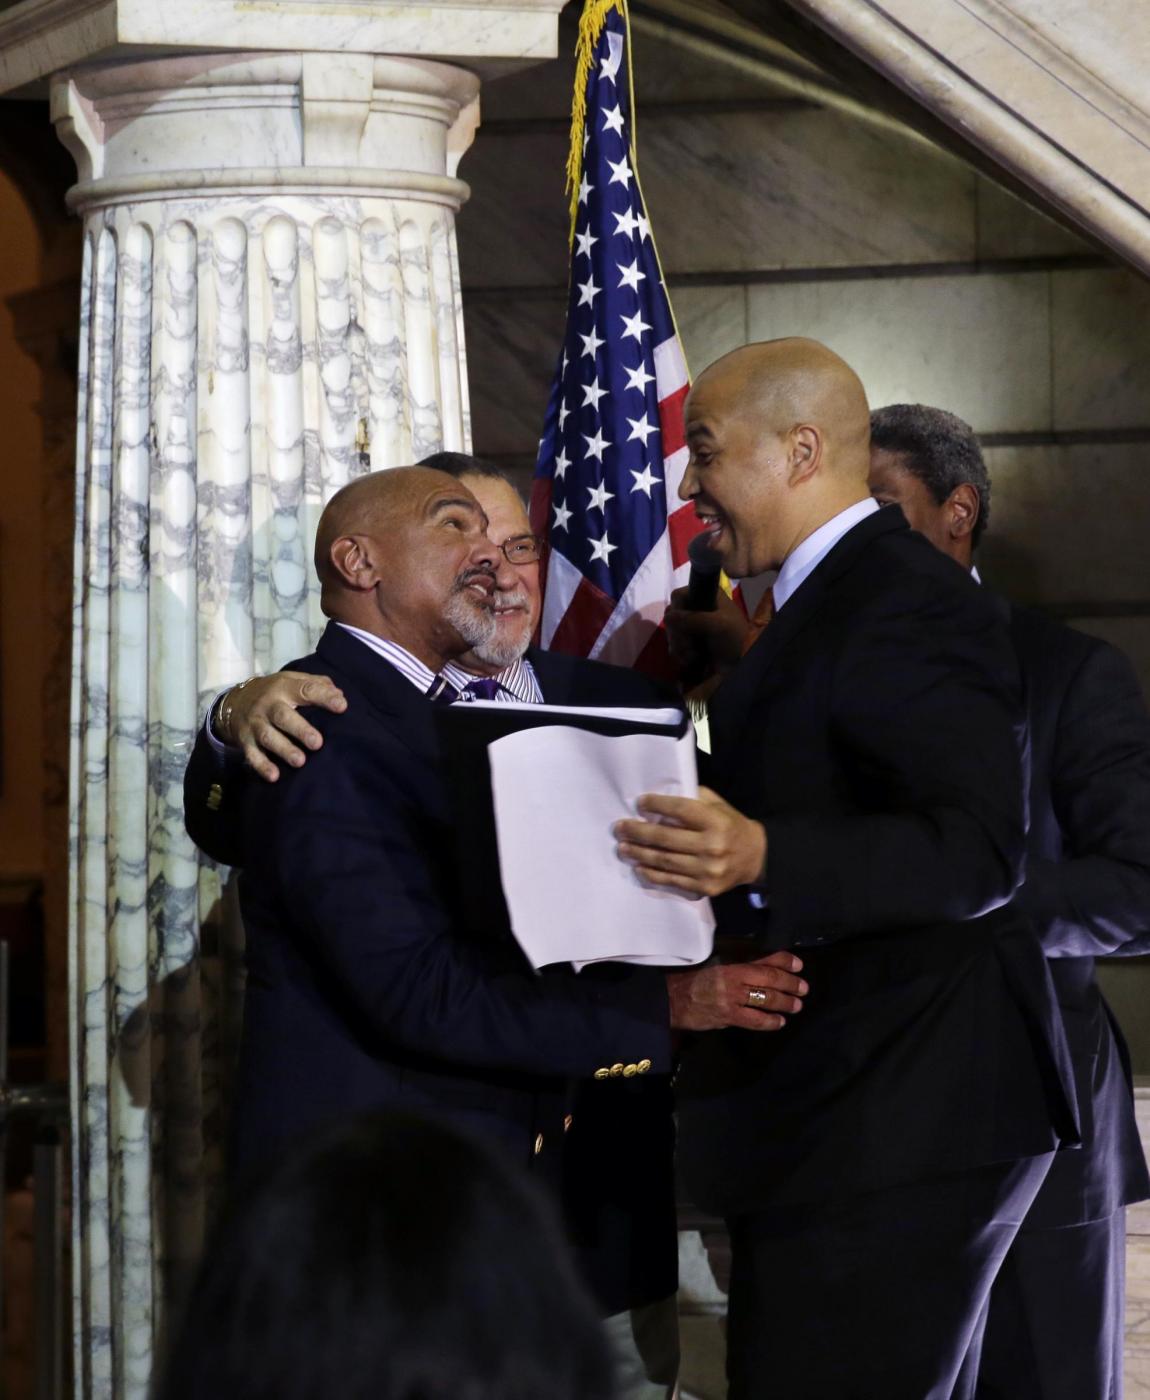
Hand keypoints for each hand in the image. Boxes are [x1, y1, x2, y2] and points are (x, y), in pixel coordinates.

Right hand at [216, 672, 346, 781]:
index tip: (342, 706)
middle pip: (283, 716)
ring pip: (268, 737)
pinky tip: (274, 776)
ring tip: (300, 762)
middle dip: (300, 730)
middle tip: (318, 743)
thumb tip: (340, 695)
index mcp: (283, 687)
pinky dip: (262, 766)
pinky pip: (252, 754)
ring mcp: (255, 723)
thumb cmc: (276, 693)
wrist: (235, 701)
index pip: (305, 689)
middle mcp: (267, 705)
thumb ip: (317, 685)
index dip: (324, 697)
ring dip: (284, 750)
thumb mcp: (293, 681)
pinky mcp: (245, 740)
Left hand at [615, 787, 766, 896]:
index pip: (680, 810)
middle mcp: (712, 846)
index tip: (639, 802)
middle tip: (619, 828)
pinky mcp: (704, 888)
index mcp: (715, 821)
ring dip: (639, 854)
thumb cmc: (730, 825)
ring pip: (665, 861)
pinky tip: (638, 866)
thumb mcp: (718, 805)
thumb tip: (660, 796)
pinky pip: (671, 880)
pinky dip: (652, 874)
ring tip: (622, 847)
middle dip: (638, 832)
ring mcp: (707, 870)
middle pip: (666, 838)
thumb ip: (693, 798)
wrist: (755, 858)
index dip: (657, 805)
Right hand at [665, 586, 748, 673]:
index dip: (677, 610)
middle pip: (672, 615)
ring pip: (671, 631)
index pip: (678, 596)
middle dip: (677, 633)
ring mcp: (692, 624)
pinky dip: (680, 653)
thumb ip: (694, 619)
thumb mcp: (719, 625)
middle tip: (688, 644)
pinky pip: (674, 643)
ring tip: (692, 655)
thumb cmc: (735, 639)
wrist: (742, 662)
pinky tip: (690, 660)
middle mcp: (697, 606)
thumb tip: (667, 617)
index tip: (682, 624)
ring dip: (679, 645)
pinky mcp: (690, 640)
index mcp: (707, 595)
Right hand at [667, 951, 806, 1031]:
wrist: (668, 998)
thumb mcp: (713, 962)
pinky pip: (754, 1020)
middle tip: (803, 988)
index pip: (763, 960)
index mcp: (730, 962)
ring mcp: (731, 999)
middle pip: (769, 980)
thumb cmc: (690, 977)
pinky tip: (779, 1022)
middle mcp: (733, 979)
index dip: (784, 961)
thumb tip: (760, 962)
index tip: (798, 963)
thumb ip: (735, 962)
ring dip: (784, 1003)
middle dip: (790, 984)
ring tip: (797, 1005)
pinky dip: (769, 1021)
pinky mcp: (728, 1017)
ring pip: (766, 1000)